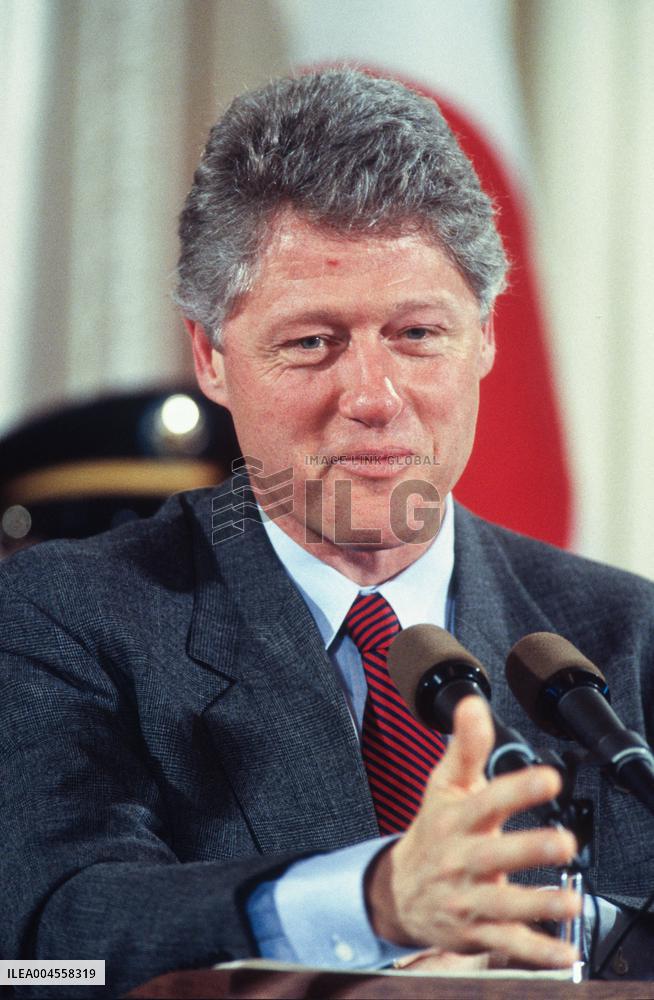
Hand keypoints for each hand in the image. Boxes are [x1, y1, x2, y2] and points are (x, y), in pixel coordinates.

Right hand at [365, 696, 580, 967]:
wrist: (399, 892)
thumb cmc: (433, 832)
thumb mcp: (444, 786)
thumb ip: (466, 747)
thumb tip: (472, 703)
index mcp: (454, 821)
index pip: (486, 801)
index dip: (516, 789)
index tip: (548, 778)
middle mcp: (460, 860)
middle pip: (493, 855)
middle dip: (527, 849)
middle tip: (563, 842)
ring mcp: (467, 898)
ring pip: (502, 904)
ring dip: (537, 903)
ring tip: (569, 899)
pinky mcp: (476, 932)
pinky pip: (508, 943)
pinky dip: (536, 950)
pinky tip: (564, 949)